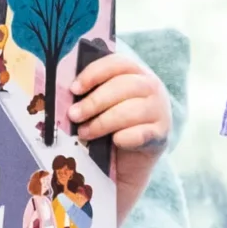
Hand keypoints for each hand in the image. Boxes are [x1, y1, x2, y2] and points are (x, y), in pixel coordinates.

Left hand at [71, 53, 171, 222]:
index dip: (95, 73)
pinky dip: (124, 138)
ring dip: (103, 122)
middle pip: (124, 86)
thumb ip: (89, 93)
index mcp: (136, 73)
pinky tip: (112, 142)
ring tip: (84, 133)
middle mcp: (153, 88)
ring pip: (131, 110)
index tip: (74, 89)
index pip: (118, 63)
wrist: (127, 163)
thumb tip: (65, 91)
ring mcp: (160, 112)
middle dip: (94, 101)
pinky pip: (141, 134)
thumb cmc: (109, 127)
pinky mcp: (161, 136)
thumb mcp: (100, 105)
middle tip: (73, 115)